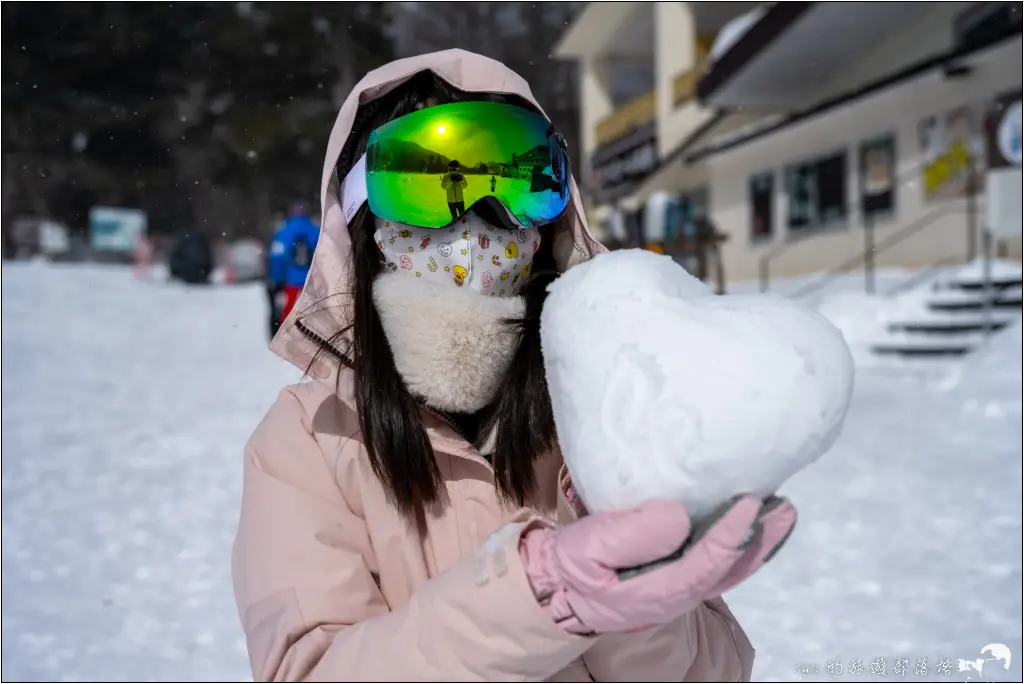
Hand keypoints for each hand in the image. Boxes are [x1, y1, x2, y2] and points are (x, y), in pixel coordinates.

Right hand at [557, 473, 796, 597]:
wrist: (557, 587)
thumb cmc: (573, 565)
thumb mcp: (590, 546)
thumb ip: (632, 534)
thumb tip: (679, 516)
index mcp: (658, 590)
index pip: (706, 563)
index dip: (731, 533)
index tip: (750, 501)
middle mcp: (678, 594)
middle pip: (730, 569)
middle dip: (760, 539)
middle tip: (785, 507)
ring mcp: (680, 589)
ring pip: (728, 569)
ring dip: (757, 542)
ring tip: (780, 511)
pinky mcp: (676, 578)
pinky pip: (717, 565)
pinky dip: (740, 546)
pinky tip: (750, 525)